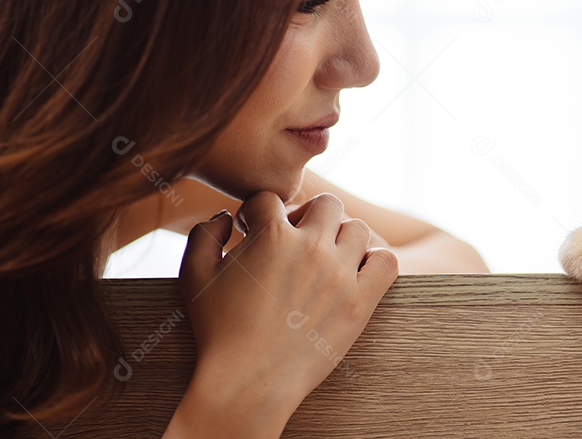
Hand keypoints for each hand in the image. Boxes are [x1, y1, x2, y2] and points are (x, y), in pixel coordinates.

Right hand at [170, 192, 397, 435]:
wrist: (248, 382)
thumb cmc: (218, 331)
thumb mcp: (194, 276)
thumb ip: (202, 235)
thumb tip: (224, 217)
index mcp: (271, 236)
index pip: (272, 199)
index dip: (258, 213)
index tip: (253, 232)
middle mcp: (310, 248)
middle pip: (326, 204)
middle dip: (308, 216)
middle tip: (295, 241)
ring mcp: (339, 274)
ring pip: (357, 229)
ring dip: (342, 238)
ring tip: (325, 258)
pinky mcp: (360, 302)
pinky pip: (386, 261)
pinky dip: (375, 260)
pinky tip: (355, 273)